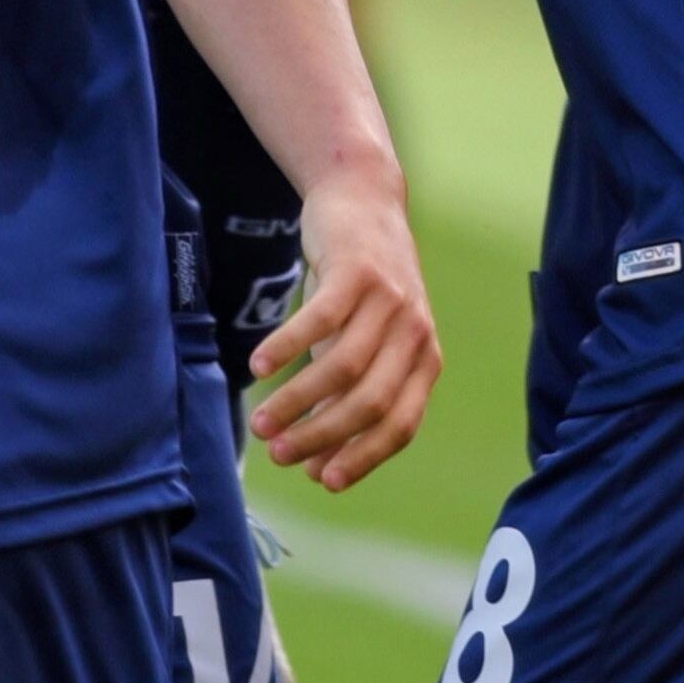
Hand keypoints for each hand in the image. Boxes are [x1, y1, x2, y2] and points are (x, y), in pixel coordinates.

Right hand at [244, 162, 437, 491]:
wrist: (365, 201)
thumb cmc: (360, 289)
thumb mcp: (366, 344)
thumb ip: (348, 399)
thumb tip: (317, 466)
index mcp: (424, 359)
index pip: (401, 424)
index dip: (363, 457)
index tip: (323, 481)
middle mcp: (415, 332)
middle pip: (370, 402)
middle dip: (322, 437)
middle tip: (279, 455)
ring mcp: (390, 300)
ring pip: (342, 367)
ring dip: (297, 402)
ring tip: (261, 423)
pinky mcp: (358, 272)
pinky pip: (319, 320)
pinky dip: (286, 347)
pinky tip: (258, 367)